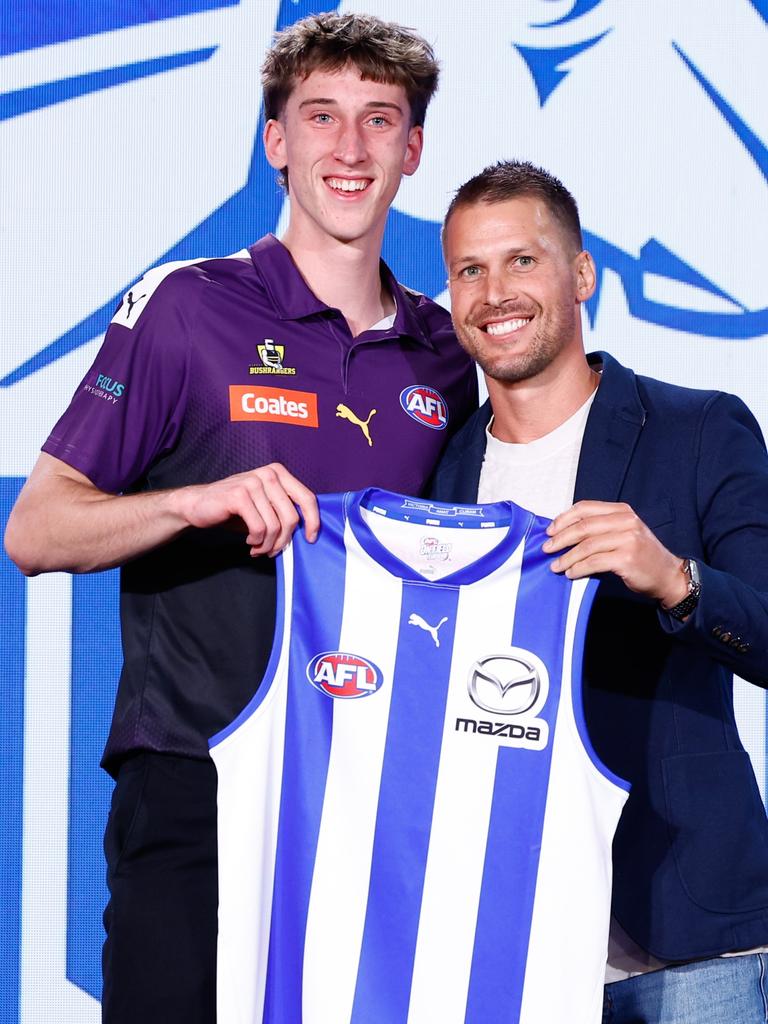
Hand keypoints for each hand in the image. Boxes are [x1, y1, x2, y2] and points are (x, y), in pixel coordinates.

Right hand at [174, 463, 318, 556]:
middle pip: (292, 516)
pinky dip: (256, 541)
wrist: (198, 505)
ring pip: (275, 526)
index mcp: (278, 473)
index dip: (313, 521)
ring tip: (258, 549)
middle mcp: (268, 474)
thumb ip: (284, 511)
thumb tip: (308, 532)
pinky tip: (249, 542)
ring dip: (268, 545)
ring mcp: (253, 483)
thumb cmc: (234, 509)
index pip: (307, 498)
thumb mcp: (265, 506)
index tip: (311, 539)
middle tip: (273, 551)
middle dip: (284, 541)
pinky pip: (259, 528)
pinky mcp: (239, 495)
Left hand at [542, 500, 687, 604]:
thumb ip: (600, 529)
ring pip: (586, 546)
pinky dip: (578, 568)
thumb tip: (564, 533)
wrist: (668, 575)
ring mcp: (628, 539)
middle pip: (583, 526)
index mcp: (622, 511)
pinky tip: (571, 573)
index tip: (550, 531)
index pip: (585, 508)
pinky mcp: (627, 558)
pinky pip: (594, 562)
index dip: (564, 519)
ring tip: (556, 565)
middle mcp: (626, 522)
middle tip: (547, 549)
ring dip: (567, 557)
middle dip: (560, 538)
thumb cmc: (641, 556)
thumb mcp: (623, 533)